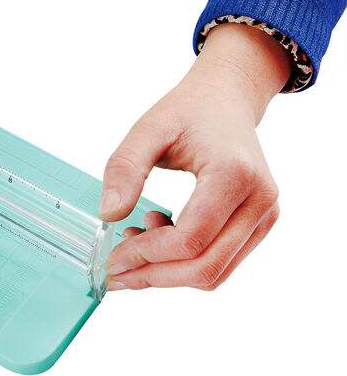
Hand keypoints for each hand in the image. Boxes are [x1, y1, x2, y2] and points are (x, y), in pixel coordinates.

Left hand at [100, 23, 291, 289]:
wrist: (227, 99)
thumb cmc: (187, 111)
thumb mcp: (147, 129)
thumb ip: (125, 168)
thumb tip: (108, 215)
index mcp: (234, 173)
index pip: (190, 239)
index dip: (146, 256)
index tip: (111, 258)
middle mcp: (260, 199)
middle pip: (205, 266)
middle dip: (153, 275)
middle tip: (115, 269)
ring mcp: (265, 215)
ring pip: (215, 273)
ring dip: (167, 272)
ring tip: (134, 240)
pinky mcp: (261, 224)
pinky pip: (221, 263)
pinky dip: (184, 263)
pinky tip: (158, 234)